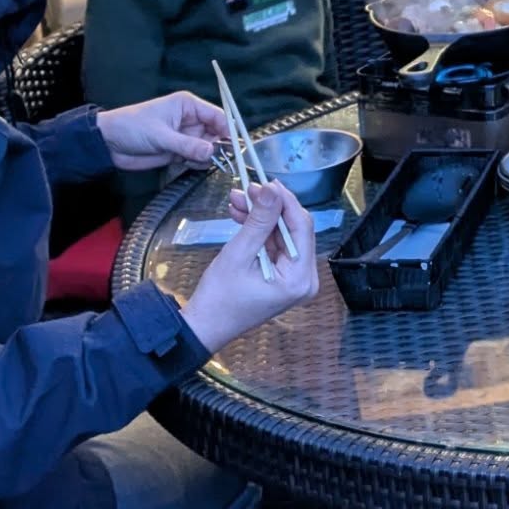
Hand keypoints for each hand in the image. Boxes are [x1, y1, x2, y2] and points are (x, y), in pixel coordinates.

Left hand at [96, 93, 226, 171]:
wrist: (108, 144)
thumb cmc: (132, 128)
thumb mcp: (161, 136)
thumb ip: (187, 145)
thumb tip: (212, 153)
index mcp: (188, 106)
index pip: (218, 116)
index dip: (228, 130)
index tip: (234, 147)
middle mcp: (191, 120)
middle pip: (217, 133)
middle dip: (218, 146)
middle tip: (217, 160)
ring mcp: (186, 136)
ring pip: (209, 147)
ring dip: (207, 157)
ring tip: (193, 161)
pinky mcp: (179, 151)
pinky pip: (197, 158)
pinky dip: (197, 163)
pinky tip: (187, 164)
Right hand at [181, 182, 318, 352]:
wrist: (204, 326)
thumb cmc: (219, 298)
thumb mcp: (239, 254)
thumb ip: (259, 221)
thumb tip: (271, 189)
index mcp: (300, 278)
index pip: (302, 228)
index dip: (285, 201)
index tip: (267, 182)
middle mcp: (305, 279)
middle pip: (294, 230)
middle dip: (270, 208)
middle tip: (248, 189)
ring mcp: (295, 279)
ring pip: (283, 235)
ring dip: (261, 217)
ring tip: (238, 200)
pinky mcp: (283, 276)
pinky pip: (275, 245)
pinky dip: (259, 231)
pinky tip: (241, 215)